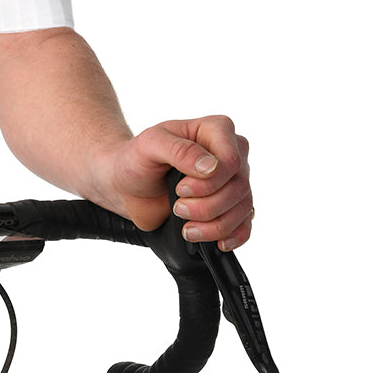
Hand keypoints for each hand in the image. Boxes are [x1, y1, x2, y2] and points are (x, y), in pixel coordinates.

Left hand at [99, 116, 252, 249]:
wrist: (126, 185)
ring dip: (214, 225)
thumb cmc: (137, 159)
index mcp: (215, 130)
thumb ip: (179, 150)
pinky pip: (245, 224)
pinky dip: (233, 236)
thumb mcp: (149, 144)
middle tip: (178, 207)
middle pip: (238, 187)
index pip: (231, 161)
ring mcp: (233, 181)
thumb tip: (211, 167)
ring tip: (186, 228)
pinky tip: (218, 242)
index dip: (209, 182)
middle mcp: (230, 153)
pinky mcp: (230, 206)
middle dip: (207, 206)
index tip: (181, 188)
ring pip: (242, 208)